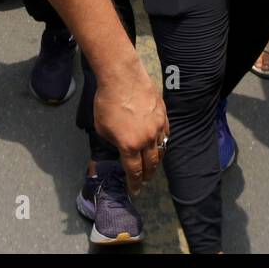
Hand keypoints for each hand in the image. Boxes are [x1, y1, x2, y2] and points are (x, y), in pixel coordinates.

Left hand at [92, 60, 169, 193]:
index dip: (135, 183)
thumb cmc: (107, 102)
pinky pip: (166, 134)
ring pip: (161, 149)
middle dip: (147, 175)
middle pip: (151, 164)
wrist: (122, 77)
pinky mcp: (163, 115)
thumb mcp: (102, 128)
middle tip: (145, 180)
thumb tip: (121, 145)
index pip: (135, 171)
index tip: (135, 190)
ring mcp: (158, 127)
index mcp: (129, 145)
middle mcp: (147, 139)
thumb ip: (113, 142)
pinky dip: (163, 142)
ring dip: (156, 160)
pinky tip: (159, 144)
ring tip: (152, 164)